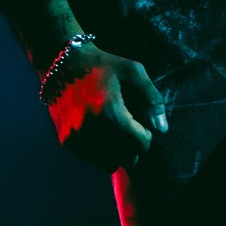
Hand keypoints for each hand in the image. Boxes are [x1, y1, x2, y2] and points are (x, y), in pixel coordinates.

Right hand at [45, 46, 168, 171]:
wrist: (63, 63)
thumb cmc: (102, 64)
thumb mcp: (133, 71)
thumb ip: (153, 99)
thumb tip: (162, 129)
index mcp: (110, 112)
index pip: (141, 144)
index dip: (146, 133)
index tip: (139, 120)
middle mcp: (91, 129)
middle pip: (128, 157)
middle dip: (132, 144)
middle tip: (127, 124)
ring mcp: (77, 137)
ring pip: (110, 162)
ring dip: (117, 150)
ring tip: (113, 127)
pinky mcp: (67, 141)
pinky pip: (93, 159)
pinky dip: (100, 150)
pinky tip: (98, 129)